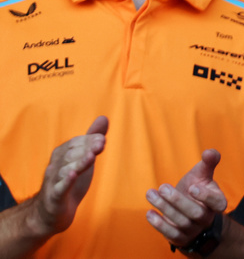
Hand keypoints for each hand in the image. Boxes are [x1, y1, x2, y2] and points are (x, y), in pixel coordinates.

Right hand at [27, 116, 108, 237]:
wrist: (53, 212)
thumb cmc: (70, 180)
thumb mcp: (83, 158)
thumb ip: (92, 139)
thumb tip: (103, 118)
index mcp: (62, 154)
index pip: (75, 143)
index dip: (89, 140)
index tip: (103, 138)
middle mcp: (56, 166)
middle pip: (71, 154)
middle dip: (86, 148)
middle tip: (101, 143)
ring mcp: (54, 182)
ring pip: (66, 170)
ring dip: (79, 162)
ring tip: (91, 156)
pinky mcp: (55, 197)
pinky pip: (59, 188)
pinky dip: (66, 181)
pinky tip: (73, 175)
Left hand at [145, 150, 226, 247]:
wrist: (188, 212)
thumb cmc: (196, 189)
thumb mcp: (202, 175)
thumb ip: (208, 163)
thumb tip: (210, 152)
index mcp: (217, 202)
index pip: (218, 203)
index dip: (206, 197)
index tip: (192, 187)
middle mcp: (207, 218)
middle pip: (195, 213)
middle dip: (178, 201)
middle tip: (163, 187)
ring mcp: (194, 230)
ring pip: (181, 222)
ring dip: (164, 208)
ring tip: (151, 194)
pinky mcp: (180, 238)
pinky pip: (171, 234)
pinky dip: (159, 224)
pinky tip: (149, 212)